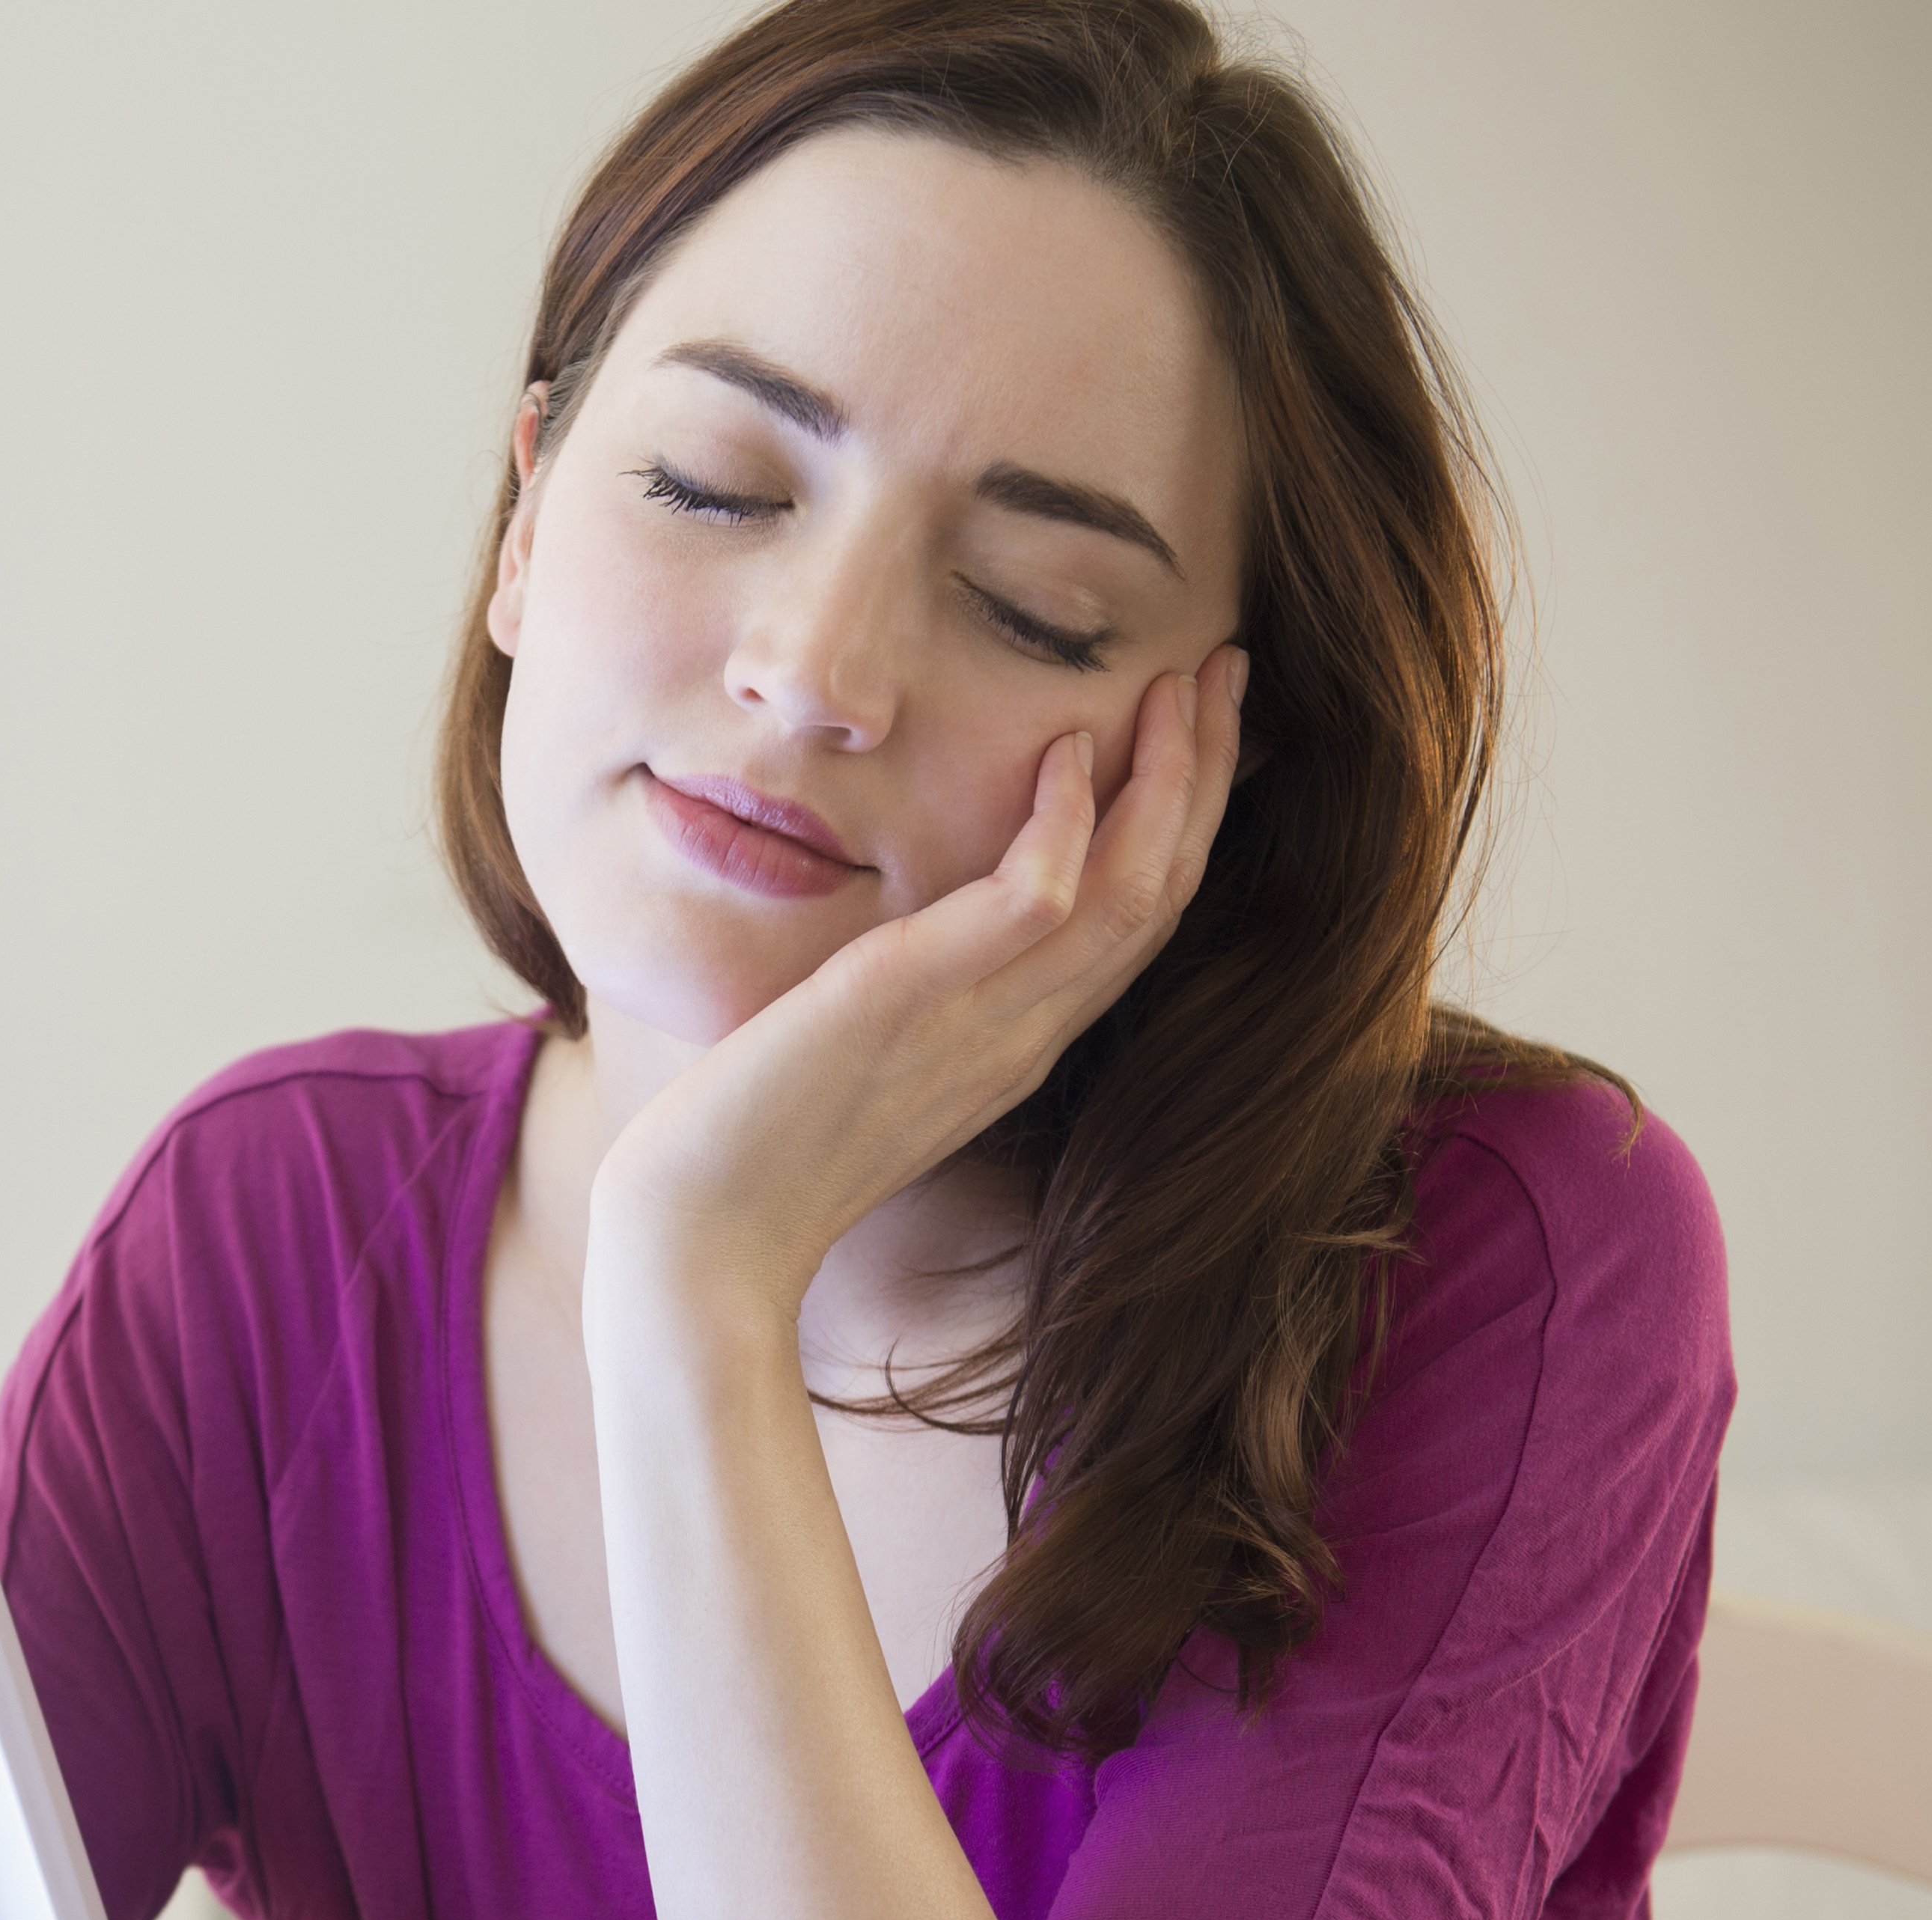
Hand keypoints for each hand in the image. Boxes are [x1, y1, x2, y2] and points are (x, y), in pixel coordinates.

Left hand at [584, 648, 1247, 1320]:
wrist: (705, 1237)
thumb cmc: (759, 1149)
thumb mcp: (865, 1054)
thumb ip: (917, 997)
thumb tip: (919, 935)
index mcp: (1017, 1044)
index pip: (1136, 919)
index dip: (1183, 818)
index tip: (1197, 726)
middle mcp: (1022, 1035)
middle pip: (1160, 892)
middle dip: (1202, 775)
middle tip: (1225, 670)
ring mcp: (981, 1024)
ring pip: (1129, 892)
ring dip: (1169, 779)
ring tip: (1184, 682)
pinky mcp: (913, 1001)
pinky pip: (1032, 905)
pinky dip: (1063, 824)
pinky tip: (1066, 751)